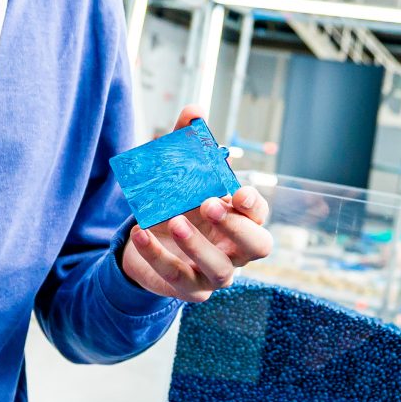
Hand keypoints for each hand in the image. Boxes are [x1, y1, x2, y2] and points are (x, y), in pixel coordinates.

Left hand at [121, 106, 272, 302]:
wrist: (147, 243)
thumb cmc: (175, 206)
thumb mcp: (180, 176)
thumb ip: (188, 144)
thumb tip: (194, 111)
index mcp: (241, 220)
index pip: (260, 213)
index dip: (253, 203)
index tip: (237, 191)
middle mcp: (236, 250)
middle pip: (258, 246)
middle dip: (237, 226)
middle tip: (210, 204)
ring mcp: (215, 274)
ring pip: (221, 269)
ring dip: (198, 245)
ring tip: (174, 221)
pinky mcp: (189, 289)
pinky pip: (177, 277)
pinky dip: (157, 255)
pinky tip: (140, 233)